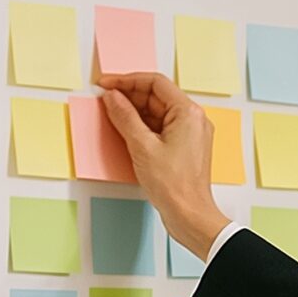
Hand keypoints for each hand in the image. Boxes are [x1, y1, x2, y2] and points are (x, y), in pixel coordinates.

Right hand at [97, 72, 223, 257]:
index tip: (106, 84)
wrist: (190, 216)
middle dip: (129, 96)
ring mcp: (190, 134)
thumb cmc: (174, 186)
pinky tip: (125, 131)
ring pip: (157, 113)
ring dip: (134, 112)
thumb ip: (125, 117)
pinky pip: (161, 128)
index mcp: (188, 112)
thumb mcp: (142, 147)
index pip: (155, 83)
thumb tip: (112, 98)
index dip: (127, 80)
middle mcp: (193, 119)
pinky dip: (142, 127)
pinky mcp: (184, 147)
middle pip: (156, 97)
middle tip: (105, 99)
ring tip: (111, 115)